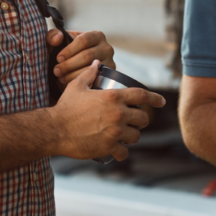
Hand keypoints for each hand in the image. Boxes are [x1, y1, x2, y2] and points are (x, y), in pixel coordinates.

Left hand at [48, 29, 115, 84]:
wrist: (76, 66)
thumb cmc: (68, 52)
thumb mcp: (59, 42)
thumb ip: (53, 36)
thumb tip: (57, 38)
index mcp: (96, 35)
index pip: (84, 40)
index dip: (69, 50)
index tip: (58, 58)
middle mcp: (106, 47)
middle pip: (87, 55)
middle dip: (69, 65)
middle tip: (57, 71)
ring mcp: (109, 62)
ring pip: (90, 69)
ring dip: (73, 75)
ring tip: (61, 77)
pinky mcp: (108, 76)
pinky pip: (94, 80)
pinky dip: (81, 82)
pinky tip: (71, 82)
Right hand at [49, 60, 165, 160]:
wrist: (54, 129)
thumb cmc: (65, 107)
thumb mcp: (77, 86)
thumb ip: (89, 74)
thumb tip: (97, 63)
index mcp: (113, 97)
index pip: (142, 95)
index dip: (154, 98)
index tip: (161, 102)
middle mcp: (118, 114)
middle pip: (142, 118)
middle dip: (140, 121)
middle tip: (134, 123)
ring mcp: (115, 132)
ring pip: (135, 136)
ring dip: (132, 137)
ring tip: (126, 137)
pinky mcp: (109, 147)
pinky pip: (124, 153)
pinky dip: (122, 153)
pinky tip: (118, 152)